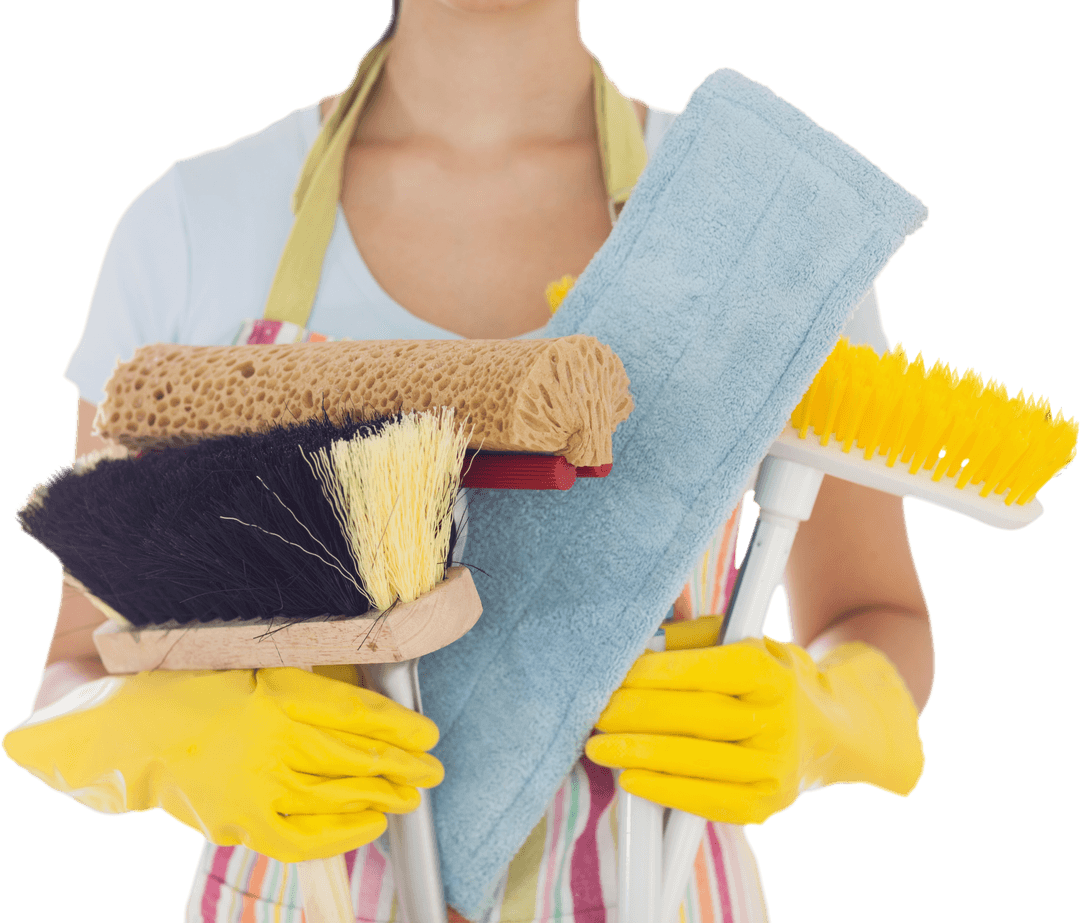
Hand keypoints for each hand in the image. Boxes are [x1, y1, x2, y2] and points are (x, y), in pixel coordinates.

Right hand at [3, 667, 442, 860]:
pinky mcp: (241, 820)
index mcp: (278, 694)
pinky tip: (369, 826)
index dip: (401, 728)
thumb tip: (363, 682)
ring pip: (338, 797)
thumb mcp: (252, 661)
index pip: (359, 715)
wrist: (124, 728)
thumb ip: (306, 676)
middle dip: (405, 766)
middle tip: (434, 769)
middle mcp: (273, 742)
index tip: (428, 734)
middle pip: (357, 758)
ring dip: (383, 797)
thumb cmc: (191, 683)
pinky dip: (341, 835)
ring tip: (411, 796)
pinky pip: (303, 838)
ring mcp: (257, 786)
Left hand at [584, 633, 923, 825]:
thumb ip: (691, 637)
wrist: (827, 731)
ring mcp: (775, 766)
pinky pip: (707, 800)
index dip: (657, 674)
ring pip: (696, 760)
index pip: (707, 671)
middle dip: (638, 714)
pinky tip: (630, 780)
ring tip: (598, 747)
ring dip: (639, 754)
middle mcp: (779, 720)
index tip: (616, 675)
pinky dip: (664, 791)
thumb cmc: (767, 678)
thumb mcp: (741, 640)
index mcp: (771, 672)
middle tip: (596, 712)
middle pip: (696, 717)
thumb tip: (641, 642)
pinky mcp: (766, 803)